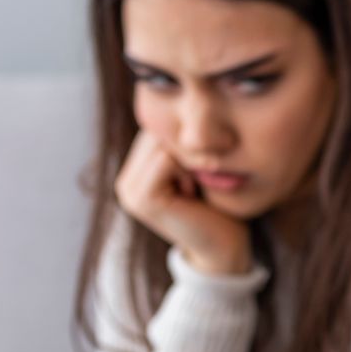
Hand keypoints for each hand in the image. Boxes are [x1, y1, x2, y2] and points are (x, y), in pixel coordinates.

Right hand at [115, 130, 252, 275]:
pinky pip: (167, 158)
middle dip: (185, 147)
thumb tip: (176, 102)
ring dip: (188, 159)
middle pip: (156, 132)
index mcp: (135, 172)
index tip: (202, 170)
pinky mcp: (142, 198)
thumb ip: (179, 144)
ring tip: (195, 187)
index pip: (155, 128)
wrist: (224, 249)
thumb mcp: (196, 168)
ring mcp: (129, 191)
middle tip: (200, 180)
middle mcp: (126, 182)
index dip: (184, 139)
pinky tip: (194, 193)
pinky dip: (188, 170)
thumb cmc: (218, 207)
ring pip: (161, 142)